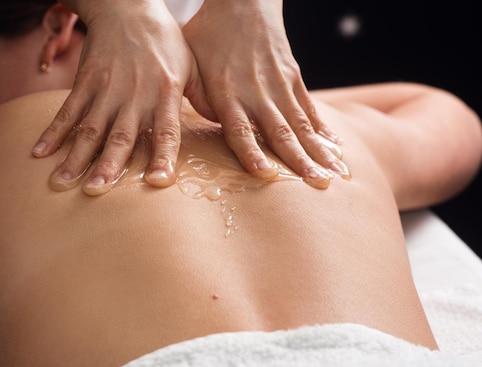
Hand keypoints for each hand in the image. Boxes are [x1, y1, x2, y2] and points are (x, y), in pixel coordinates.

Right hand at [33, 0, 197, 194]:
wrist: (129, 6)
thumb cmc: (165, 40)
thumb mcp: (192, 66)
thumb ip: (202, 98)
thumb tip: (223, 124)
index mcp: (165, 94)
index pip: (166, 132)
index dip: (162, 157)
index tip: (158, 182)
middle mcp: (134, 96)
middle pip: (120, 136)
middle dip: (107, 165)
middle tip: (96, 192)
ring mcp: (106, 89)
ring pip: (90, 128)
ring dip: (76, 157)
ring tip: (62, 183)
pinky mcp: (84, 82)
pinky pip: (67, 110)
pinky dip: (53, 131)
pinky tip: (40, 153)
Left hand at [182, 0, 347, 187]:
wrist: (242, 1)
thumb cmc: (209, 34)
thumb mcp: (190, 63)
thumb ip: (194, 98)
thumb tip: (192, 128)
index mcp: (227, 93)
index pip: (240, 129)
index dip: (251, 152)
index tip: (265, 174)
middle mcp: (256, 93)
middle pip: (280, 132)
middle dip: (300, 161)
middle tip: (318, 186)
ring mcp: (279, 85)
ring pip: (301, 124)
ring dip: (318, 152)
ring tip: (333, 176)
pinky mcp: (293, 77)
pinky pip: (310, 108)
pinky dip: (324, 130)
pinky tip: (337, 149)